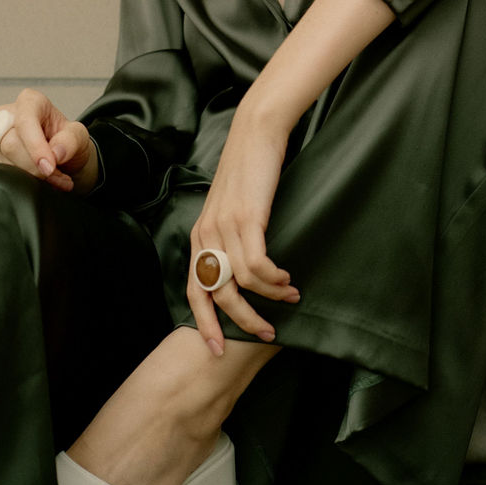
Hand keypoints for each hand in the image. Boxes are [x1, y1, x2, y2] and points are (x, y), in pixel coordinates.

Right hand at [0, 87, 98, 193]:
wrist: (63, 158)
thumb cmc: (68, 140)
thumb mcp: (79, 135)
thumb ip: (70, 141)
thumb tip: (55, 153)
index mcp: (30, 102)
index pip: (24, 122)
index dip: (35, 146)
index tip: (49, 166)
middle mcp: (8, 117)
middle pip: (11, 145)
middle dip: (37, 166)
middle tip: (57, 171)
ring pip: (5, 163)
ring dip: (35, 177)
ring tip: (55, 176)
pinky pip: (3, 176)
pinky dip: (26, 184)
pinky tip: (43, 182)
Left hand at [187, 101, 299, 354]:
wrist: (256, 134)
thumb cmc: (249, 172)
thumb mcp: (232, 210)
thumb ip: (231, 239)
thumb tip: (245, 275)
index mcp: (199, 236)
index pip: (194, 291)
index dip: (204, 323)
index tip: (217, 350)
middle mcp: (206, 235)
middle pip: (217, 296)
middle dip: (243, 322)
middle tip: (267, 333)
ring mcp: (224, 227)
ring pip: (242, 284)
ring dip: (270, 298)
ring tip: (290, 298)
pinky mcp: (247, 219)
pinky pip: (258, 265)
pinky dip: (274, 279)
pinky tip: (288, 278)